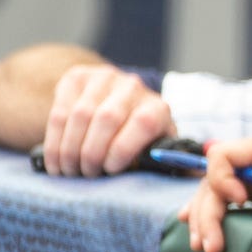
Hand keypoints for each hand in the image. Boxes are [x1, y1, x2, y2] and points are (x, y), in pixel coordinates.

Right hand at [39, 64, 172, 175]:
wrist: (115, 104)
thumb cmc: (139, 140)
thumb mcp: (157, 148)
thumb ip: (173, 161)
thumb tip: (197, 174)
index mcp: (157, 107)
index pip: (142, 123)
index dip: (122, 149)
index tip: (110, 170)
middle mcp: (132, 87)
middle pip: (106, 118)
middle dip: (92, 152)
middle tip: (86, 174)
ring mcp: (103, 78)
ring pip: (79, 115)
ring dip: (70, 148)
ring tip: (69, 171)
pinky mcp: (76, 77)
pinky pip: (60, 111)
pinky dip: (55, 140)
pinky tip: (56, 161)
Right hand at [177, 136, 251, 251]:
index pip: (225, 156)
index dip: (222, 179)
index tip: (239, 202)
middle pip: (214, 181)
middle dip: (208, 212)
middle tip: (210, 246)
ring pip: (216, 195)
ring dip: (206, 219)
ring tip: (203, 247)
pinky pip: (227, 204)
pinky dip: (212, 217)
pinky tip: (196, 229)